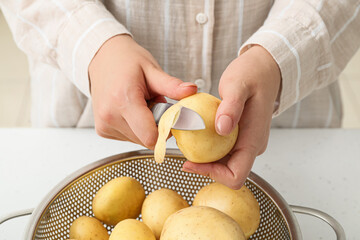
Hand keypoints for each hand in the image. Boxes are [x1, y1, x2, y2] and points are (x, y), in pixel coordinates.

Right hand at [89, 35, 196, 147]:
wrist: (102, 58)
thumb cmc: (126, 61)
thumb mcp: (152, 69)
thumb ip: (172, 85)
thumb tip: (192, 91)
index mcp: (124, 99)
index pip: (150, 136)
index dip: (165, 130)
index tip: (170, 118)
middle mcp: (110, 115)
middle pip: (145, 139)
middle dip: (156, 126)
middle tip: (154, 104)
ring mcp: (103, 124)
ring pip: (138, 139)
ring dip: (145, 126)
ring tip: (141, 105)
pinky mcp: (102, 129)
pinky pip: (128, 137)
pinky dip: (135, 127)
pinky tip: (132, 110)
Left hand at [182, 45, 280, 188]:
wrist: (264, 69)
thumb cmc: (253, 75)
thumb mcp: (238, 85)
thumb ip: (231, 106)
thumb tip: (222, 129)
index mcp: (254, 140)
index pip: (236, 175)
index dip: (213, 174)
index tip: (191, 162)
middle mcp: (252, 146)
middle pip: (228, 173)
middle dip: (205, 168)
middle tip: (183, 152)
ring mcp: (246, 143)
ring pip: (224, 163)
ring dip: (205, 159)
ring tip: (186, 143)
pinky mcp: (240, 137)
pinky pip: (222, 150)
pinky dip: (208, 148)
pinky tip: (195, 135)